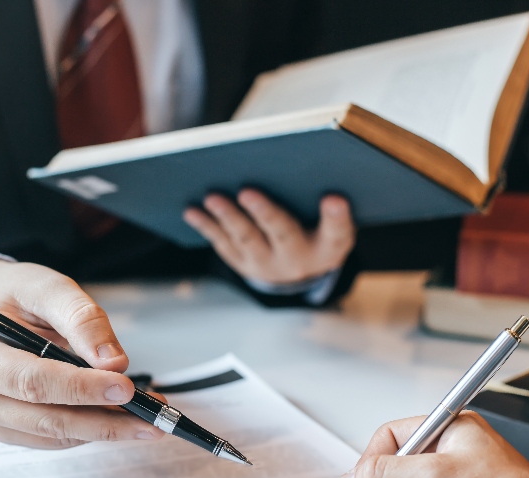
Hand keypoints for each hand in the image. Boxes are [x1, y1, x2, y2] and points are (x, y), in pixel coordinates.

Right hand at [0, 259, 163, 448]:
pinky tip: (120, 415)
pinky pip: (55, 439)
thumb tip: (114, 361)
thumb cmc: (14, 296)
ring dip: (105, 428)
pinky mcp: (8, 431)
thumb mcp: (46, 287)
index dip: (80, 389)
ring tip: (147, 416)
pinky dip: (91, 429)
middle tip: (151, 418)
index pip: (31, 382)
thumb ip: (80, 318)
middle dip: (104, 421)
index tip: (124, 387)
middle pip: (46, 419)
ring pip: (56, 435)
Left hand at [182, 190, 353, 285]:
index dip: (336, 216)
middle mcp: (299, 259)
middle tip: (247, 191)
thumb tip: (296, 156)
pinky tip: (191, 210)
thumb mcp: (331, 220)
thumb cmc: (317, 228)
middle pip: (283, 234)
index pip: (338, 232)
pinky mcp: (242, 263)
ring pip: (246, 239)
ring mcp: (267, 264)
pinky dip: (206, 225)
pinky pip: (222, 243)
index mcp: (329, 246)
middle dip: (265, 213)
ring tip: (212, 197)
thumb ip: (323, 198)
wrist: (299, 271)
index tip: (334, 198)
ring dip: (228, 217)